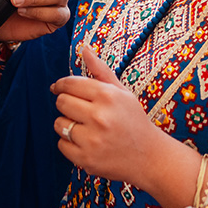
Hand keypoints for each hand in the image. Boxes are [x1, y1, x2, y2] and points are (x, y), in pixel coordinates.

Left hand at [51, 46, 170, 188]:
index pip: (69, 84)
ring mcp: (92, 140)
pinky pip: (61, 144)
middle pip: (61, 102)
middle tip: (79, 109)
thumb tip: (84, 48)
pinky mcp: (86, 159)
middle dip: (66, 103)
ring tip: (85, 127)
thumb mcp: (121, 92)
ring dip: (67, 124)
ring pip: (59, 124)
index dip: (61, 85)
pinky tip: (86, 142)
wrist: (149, 157)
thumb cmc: (133, 120)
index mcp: (108, 96)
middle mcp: (99, 117)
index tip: (59, 88)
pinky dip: (69, 143)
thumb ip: (100, 70)